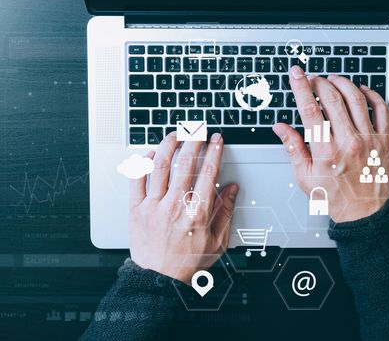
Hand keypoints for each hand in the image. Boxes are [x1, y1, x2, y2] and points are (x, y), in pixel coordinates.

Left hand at [128, 133, 237, 283]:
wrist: (159, 279)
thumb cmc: (187, 261)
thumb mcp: (217, 241)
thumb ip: (226, 212)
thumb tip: (232, 189)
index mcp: (198, 212)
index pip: (209, 172)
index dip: (214, 151)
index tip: (216, 140)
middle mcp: (176, 205)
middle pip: (185, 163)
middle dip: (193, 141)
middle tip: (198, 131)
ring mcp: (154, 206)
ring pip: (161, 166)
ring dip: (169, 145)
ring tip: (176, 134)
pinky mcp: (136, 209)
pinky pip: (137, 180)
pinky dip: (143, 163)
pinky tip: (150, 153)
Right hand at [273, 66, 388, 221]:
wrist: (364, 213)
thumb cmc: (335, 196)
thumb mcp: (305, 176)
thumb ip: (292, 148)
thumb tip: (281, 128)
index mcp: (326, 151)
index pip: (310, 110)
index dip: (301, 87)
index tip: (296, 74)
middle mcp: (348, 142)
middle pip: (333, 99)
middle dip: (320, 82)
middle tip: (313, 78)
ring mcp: (369, 139)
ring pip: (357, 99)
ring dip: (343, 83)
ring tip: (334, 79)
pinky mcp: (384, 140)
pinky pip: (382, 109)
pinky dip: (372, 95)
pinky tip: (362, 90)